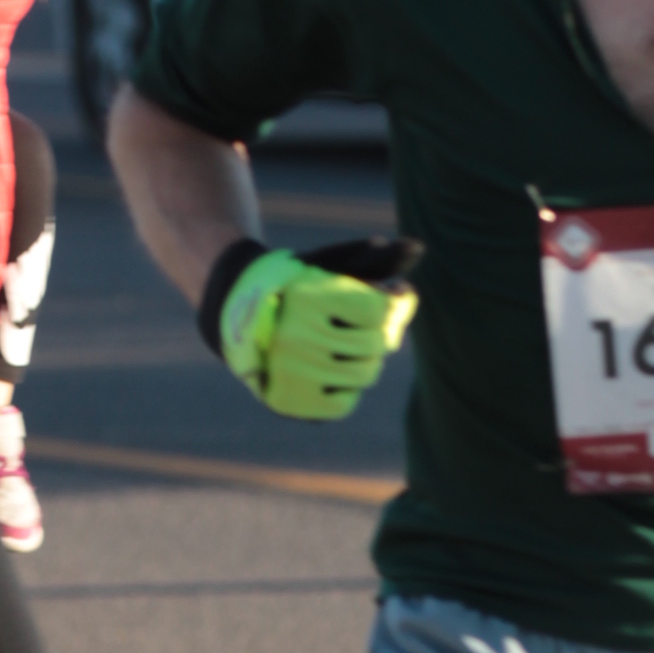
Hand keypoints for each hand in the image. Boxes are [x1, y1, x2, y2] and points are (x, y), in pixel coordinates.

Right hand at [216, 243, 417, 419]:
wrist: (235, 316)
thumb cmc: (294, 285)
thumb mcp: (330, 265)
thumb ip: (375, 261)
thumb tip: (419, 248)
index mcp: (309, 294)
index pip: (382, 309)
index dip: (399, 303)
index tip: (397, 295)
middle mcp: (298, 334)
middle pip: (378, 343)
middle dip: (379, 330)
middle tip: (363, 321)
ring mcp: (292, 371)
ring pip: (366, 374)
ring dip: (366, 359)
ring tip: (347, 344)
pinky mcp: (288, 400)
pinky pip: (344, 403)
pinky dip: (345, 388)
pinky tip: (329, 369)